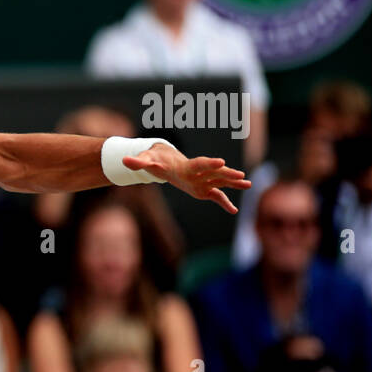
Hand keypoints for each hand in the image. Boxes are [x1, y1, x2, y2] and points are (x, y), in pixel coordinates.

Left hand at [122, 143, 251, 213]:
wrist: (164, 160)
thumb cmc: (155, 160)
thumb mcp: (146, 161)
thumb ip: (137, 162)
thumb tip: (123, 161)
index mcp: (186, 166)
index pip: (200, 164)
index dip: (210, 163)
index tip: (221, 162)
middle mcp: (198, 172)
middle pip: (215, 173)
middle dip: (227, 174)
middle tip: (241, 175)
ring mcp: (202, 180)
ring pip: (220, 182)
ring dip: (233, 184)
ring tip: (248, 184)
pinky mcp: (203, 189)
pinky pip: (216, 196)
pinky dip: (224, 203)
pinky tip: (234, 211)